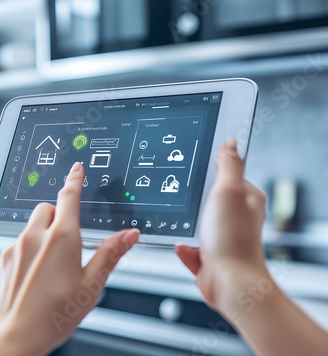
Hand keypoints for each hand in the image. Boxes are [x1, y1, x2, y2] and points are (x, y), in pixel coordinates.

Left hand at [0, 162, 138, 355]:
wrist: (17, 339)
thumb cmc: (56, 315)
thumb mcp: (92, 285)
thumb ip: (110, 254)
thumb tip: (128, 235)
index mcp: (61, 239)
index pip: (68, 197)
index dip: (74, 180)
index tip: (76, 169)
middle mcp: (33, 238)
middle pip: (45, 209)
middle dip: (55, 217)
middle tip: (64, 242)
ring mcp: (11, 249)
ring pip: (27, 230)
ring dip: (38, 239)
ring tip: (47, 270)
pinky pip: (11, 250)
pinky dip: (22, 258)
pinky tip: (29, 281)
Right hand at [176, 140, 267, 311]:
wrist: (229, 284)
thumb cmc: (232, 240)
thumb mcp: (228, 191)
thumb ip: (228, 165)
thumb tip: (230, 143)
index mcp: (246, 198)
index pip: (228, 174)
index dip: (211, 169)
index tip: (196, 170)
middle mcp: (237, 218)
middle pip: (209, 198)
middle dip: (194, 199)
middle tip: (185, 197)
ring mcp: (223, 237)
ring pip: (197, 222)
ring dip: (186, 224)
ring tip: (183, 224)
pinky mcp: (210, 255)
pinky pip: (190, 246)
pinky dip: (184, 247)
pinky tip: (183, 246)